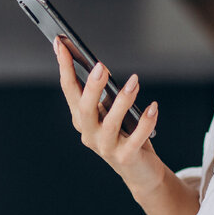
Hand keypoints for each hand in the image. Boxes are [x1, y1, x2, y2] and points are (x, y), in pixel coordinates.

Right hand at [54, 39, 163, 199]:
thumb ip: (104, 94)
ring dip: (123, 101)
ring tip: (134, 81)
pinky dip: (146, 122)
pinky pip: (136, 137)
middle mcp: (89, 133)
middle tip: (101, 67)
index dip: (64, 66)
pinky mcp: (125, 157)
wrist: (139, 172)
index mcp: (81, 118)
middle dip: (92, 87)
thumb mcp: (111, 112)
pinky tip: (153, 107)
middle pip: (85, 108)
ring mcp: (106, 147)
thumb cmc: (125, 134)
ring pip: (110, 122)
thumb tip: (102, 69)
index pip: (69, 89)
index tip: (60, 42)